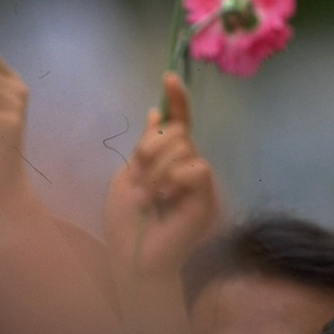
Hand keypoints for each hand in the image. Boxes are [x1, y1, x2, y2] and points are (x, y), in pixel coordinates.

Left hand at [104, 73, 221, 283]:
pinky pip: (196, 169)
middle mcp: (188, 167)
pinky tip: (164, 200)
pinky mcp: (207, 197)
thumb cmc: (126, 222)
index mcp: (168, 160)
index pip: (178, 123)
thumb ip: (145, 146)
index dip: (177, 100)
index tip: (168, 77)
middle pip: (177, 132)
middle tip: (139, 176)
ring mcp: (199, 182)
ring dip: (156, 170)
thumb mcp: (128, 175)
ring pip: (183, 149)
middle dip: (151, 148)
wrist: (132, 256)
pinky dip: (174, 180)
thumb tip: (154, 111)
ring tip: (147, 197)